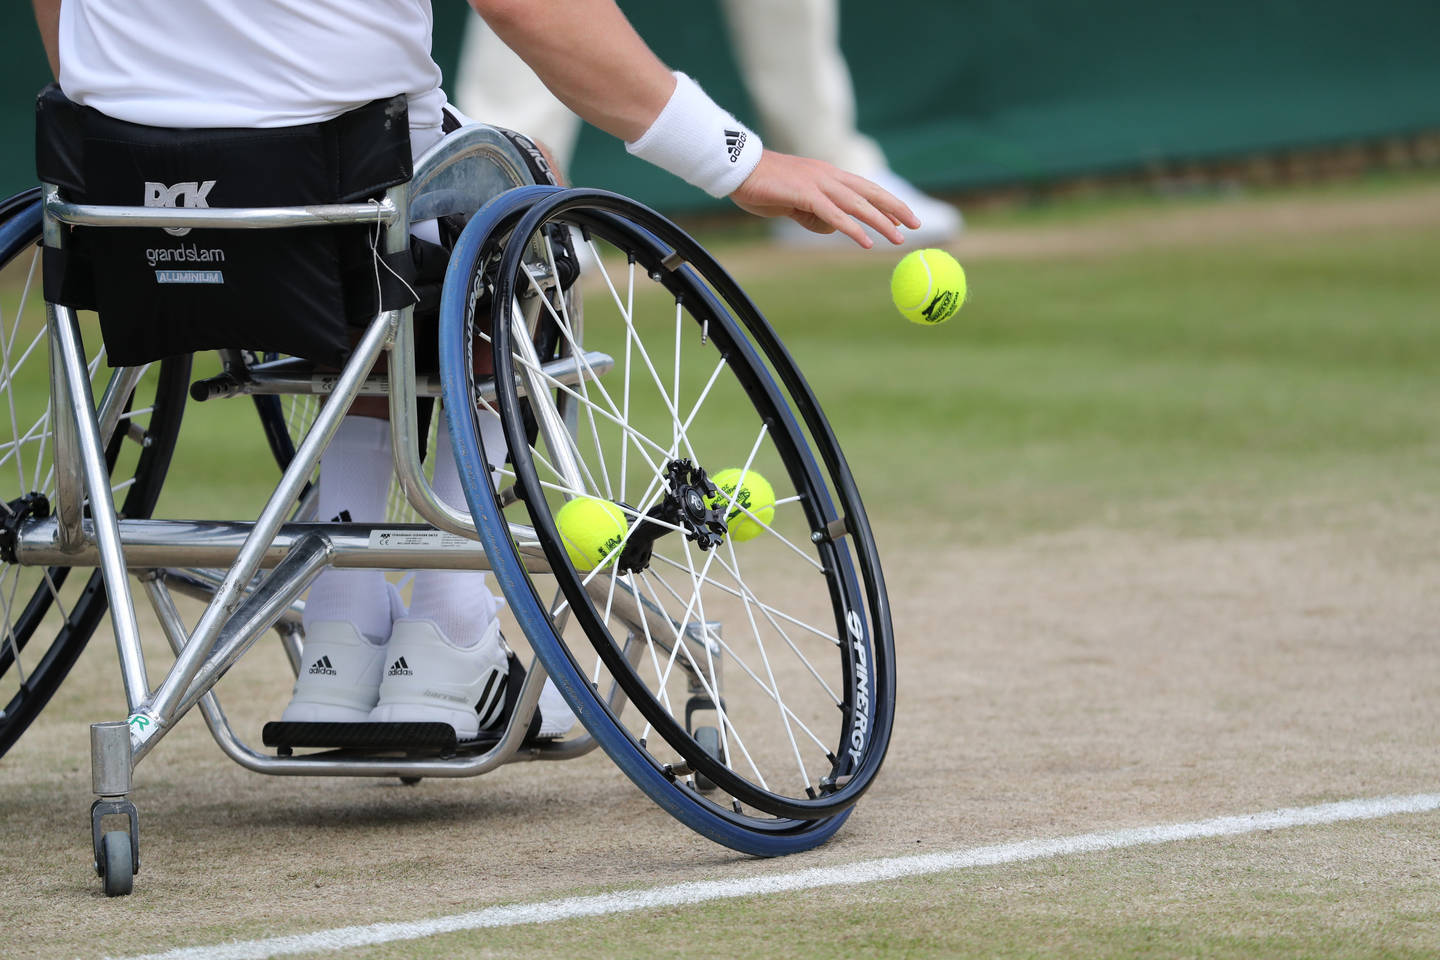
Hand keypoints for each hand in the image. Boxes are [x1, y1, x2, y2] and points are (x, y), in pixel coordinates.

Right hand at [729, 150, 920, 248]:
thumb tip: (832, 227)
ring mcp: (818, 183)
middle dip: (896, 209)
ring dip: (881, 222)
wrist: (737, 169)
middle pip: (870, 193)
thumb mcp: (793, 202)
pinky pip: (835, 214)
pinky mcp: (805, 194)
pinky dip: (852, 229)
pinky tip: (866, 241)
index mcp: (826, 175)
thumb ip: (814, 213)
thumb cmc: (761, 185)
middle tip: (916, 225)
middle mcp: (828, 175)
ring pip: (858, 205)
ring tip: (898, 239)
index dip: (886, 202)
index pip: (864, 188)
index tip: (904, 216)